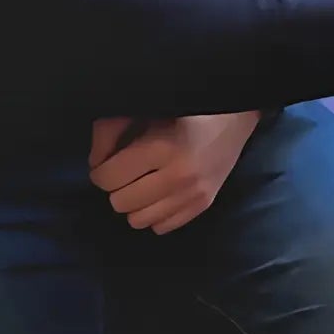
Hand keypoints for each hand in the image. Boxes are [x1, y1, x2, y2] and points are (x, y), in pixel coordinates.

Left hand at [88, 110, 260, 233]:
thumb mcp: (146, 108)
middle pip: (120, 203)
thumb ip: (111, 131)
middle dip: (117, 187)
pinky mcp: (205, 204)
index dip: (100, 170)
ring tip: (143, 183)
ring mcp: (194, 194)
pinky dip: (155, 213)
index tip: (106, 162)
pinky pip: (162, 227)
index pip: (109, 178)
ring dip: (134, 203)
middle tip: (126, 171)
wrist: (238, 113)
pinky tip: (160, 193)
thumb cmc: (187, 106)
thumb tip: (95, 163)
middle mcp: (178, 176)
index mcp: (162, 146)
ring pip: (138, 221)